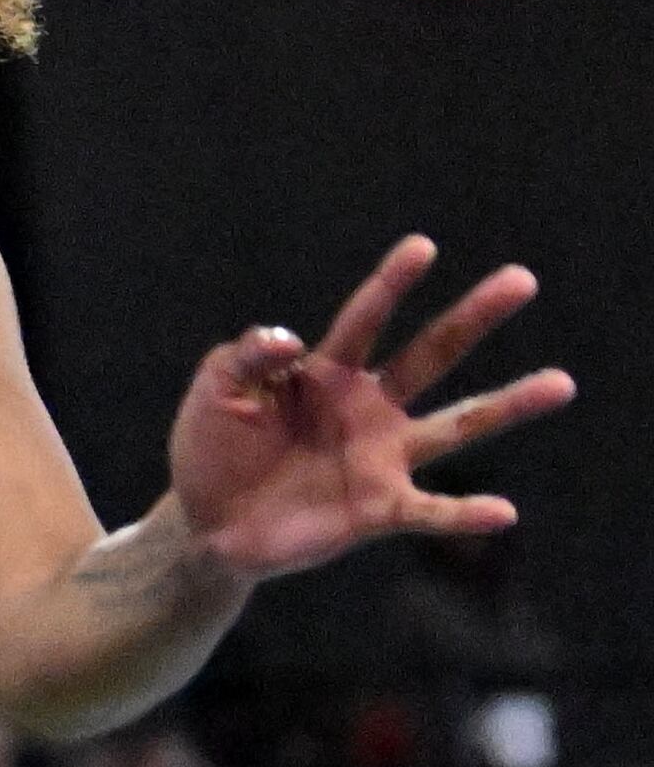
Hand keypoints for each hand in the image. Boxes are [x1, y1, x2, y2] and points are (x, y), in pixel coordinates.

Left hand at [165, 236, 575, 577]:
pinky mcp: (379, 508)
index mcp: (325, 372)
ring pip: (457, 425)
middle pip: (430, 354)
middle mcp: (367, 408)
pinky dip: (466, 512)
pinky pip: (431, 509)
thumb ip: (249, 353)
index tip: (424, 246)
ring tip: (560, 382)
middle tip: (521, 279)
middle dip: (473, 316)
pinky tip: (503, 510)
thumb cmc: (213, 444)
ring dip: (509, 404)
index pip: (365, 317)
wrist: (207, 520)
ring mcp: (380, 457)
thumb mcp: (217, 385)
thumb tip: (292, 339)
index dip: (392, 283)